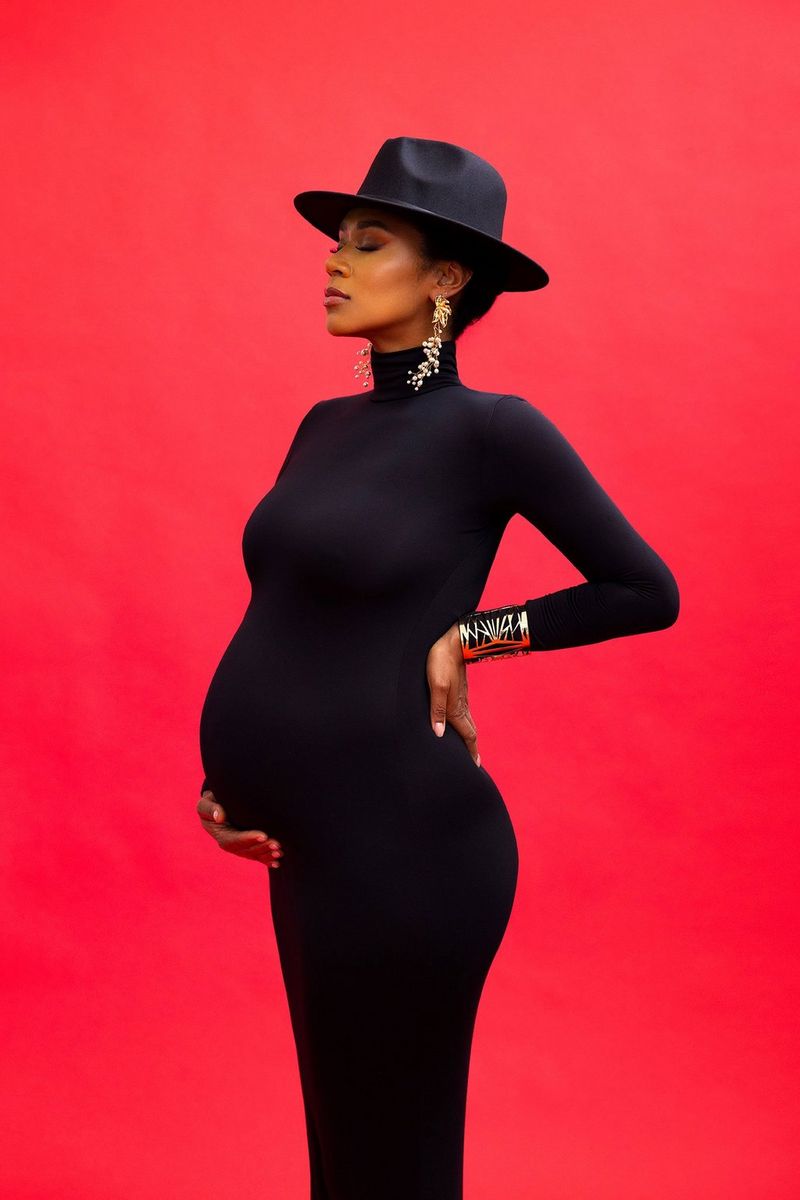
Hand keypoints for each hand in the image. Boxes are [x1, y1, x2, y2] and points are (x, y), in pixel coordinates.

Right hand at [196, 791, 283, 867]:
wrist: (218, 805)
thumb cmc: (213, 801)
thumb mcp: (206, 803)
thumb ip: (210, 809)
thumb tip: (219, 818)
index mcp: (220, 834)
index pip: (234, 840)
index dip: (248, 839)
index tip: (263, 835)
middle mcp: (229, 843)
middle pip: (245, 850)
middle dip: (261, 848)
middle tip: (277, 844)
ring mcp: (238, 847)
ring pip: (252, 855)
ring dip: (266, 855)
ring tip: (280, 852)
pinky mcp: (247, 847)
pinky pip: (256, 856)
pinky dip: (266, 860)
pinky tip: (277, 862)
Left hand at [426, 622, 480, 766]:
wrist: (454, 639)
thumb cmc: (440, 661)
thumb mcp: (436, 685)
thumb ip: (436, 709)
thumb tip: (439, 733)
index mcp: (455, 707)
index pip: (467, 734)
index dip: (470, 750)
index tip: (475, 765)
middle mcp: (461, 705)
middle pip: (470, 730)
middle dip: (471, 747)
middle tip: (474, 761)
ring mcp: (462, 696)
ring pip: (467, 721)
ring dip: (468, 735)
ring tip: (468, 746)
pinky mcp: (459, 689)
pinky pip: (464, 711)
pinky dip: (465, 723)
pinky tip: (459, 721)